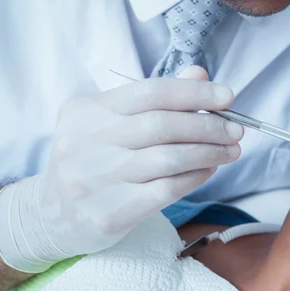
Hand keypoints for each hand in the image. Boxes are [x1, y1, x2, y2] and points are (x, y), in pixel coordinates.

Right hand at [0, 67, 243, 271]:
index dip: (194, 93)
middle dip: (209, 126)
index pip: (150, 92)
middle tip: (236, 130)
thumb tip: (200, 75)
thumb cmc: (94, 160)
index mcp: (88, 110)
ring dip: (209, 153)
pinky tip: (208, 171)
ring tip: (231, 151)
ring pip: (168, 159)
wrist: (53, 214)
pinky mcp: (108, 213)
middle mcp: (86, 142)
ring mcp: (94, 179)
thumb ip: (155, 99)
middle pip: (163, 126)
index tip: (227, 96)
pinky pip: (166, 190)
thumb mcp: (113, 122)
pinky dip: (195, 177)